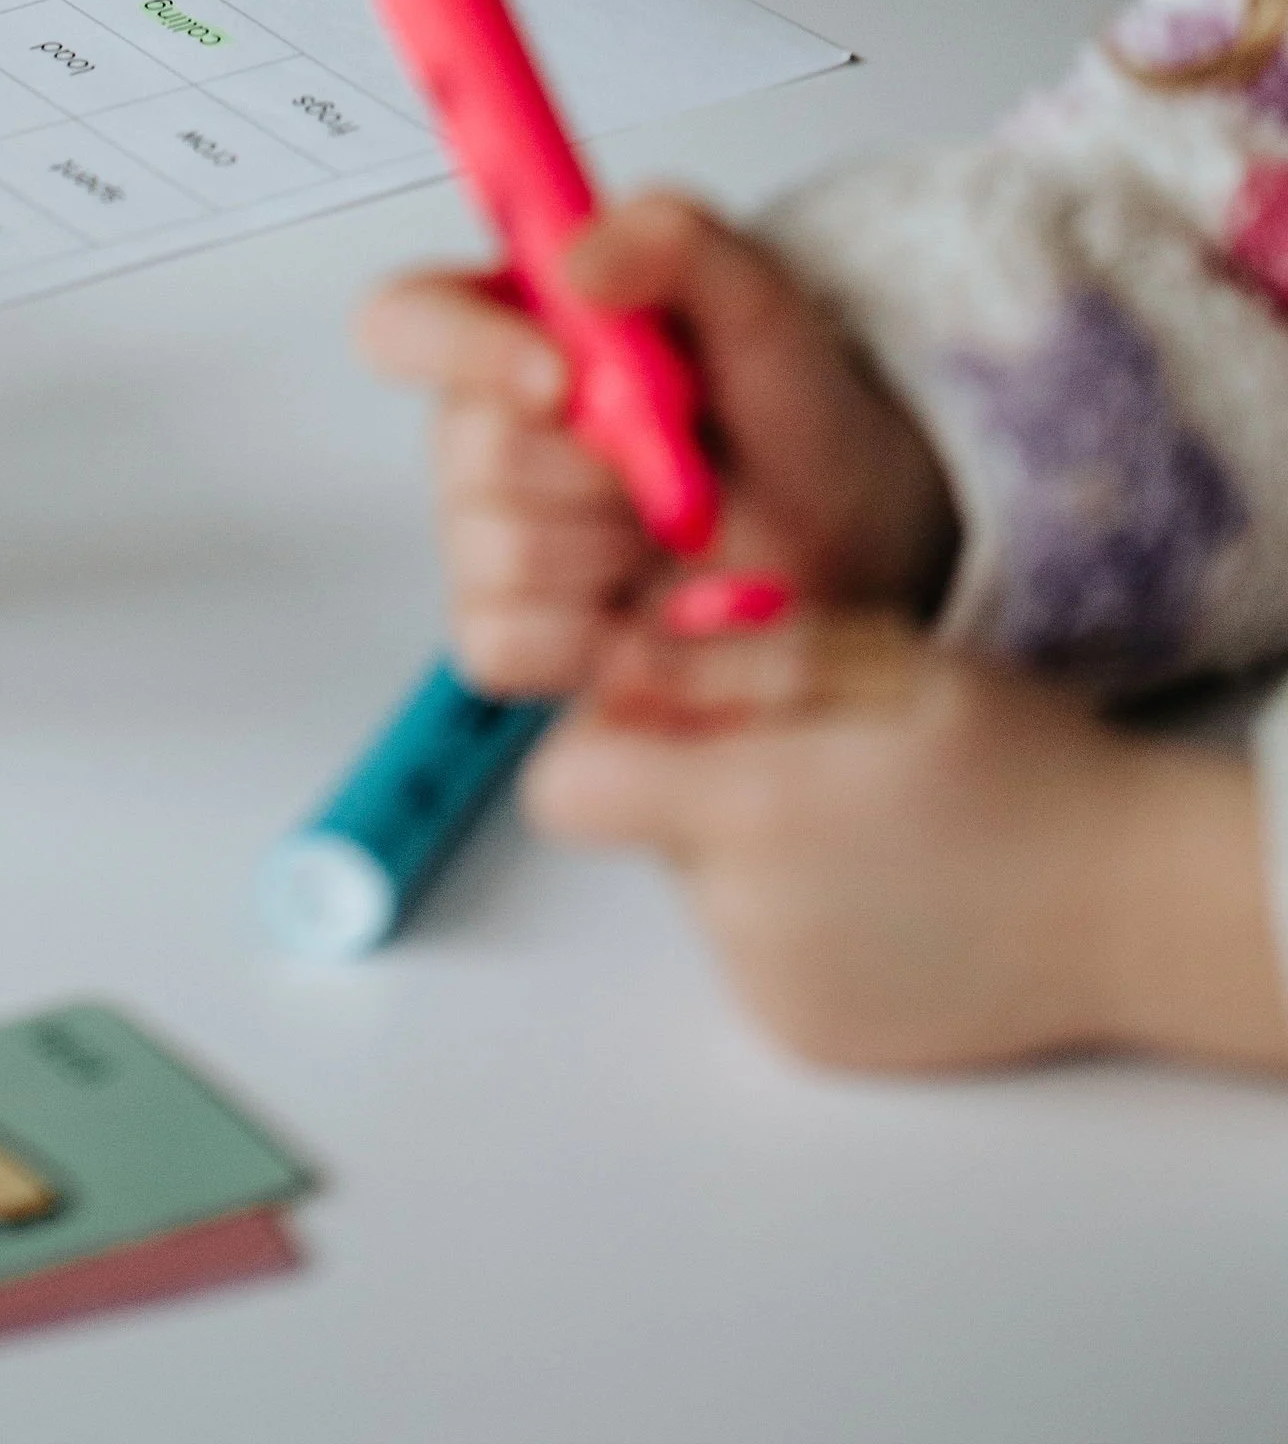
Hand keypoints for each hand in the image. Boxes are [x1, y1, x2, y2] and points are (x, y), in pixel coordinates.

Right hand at [358, 194, 956, 694]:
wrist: (852, 538)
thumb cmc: (793, 413)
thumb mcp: (765, 303)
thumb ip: (677, 242)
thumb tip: (576, 256)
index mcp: (510, 320)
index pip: (405, 320)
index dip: (459, 349)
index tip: (561, 379)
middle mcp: (477, 423)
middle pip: (476, 453)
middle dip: (605, 469)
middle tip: (688, 461)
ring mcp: (479, 533)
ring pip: (503, 552)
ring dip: (618, 549)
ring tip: (679, 528)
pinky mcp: (502, 632)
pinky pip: (511, 643)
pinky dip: (602, 637)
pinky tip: (654, 604)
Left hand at [527, 608, 1287, 1073]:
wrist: (1131, 906)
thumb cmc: (1015, 761)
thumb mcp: (875, 660)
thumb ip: (728, 662)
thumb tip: (613, 660)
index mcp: (753, 812)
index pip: (568, 790)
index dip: (600, 738)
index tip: (664, 711)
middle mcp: (746, 920)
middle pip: (643, 830)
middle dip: (696, 780)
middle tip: (808, 754)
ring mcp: (773, 993)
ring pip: (700, 888)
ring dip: (748, 847)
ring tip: (864, 825)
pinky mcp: (807, 1040)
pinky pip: (749, 952)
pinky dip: (790, 914)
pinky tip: (880, 891)